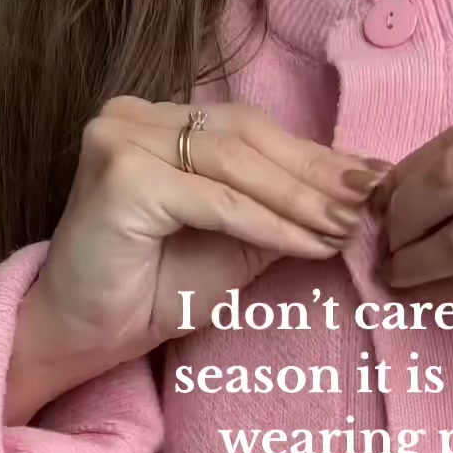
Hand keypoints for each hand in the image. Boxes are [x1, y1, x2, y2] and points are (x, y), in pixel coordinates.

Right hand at [7, 97, 380, 421]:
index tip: (372, 177)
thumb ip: (278, 211)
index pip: (250, 129)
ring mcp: (122, 139)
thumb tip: (353, 194)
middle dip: (316, 175)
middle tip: (370, 201)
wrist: (80, 337)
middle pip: (247, 138)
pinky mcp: (121, 177)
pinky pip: (218, 202)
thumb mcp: (233, 244)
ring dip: (301, 201)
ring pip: (237, 166)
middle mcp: (134, 116)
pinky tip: (310, 246)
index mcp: (158, 121)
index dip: (314, 154)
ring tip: (345, 227)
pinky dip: (270, 226)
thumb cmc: (149, 293)